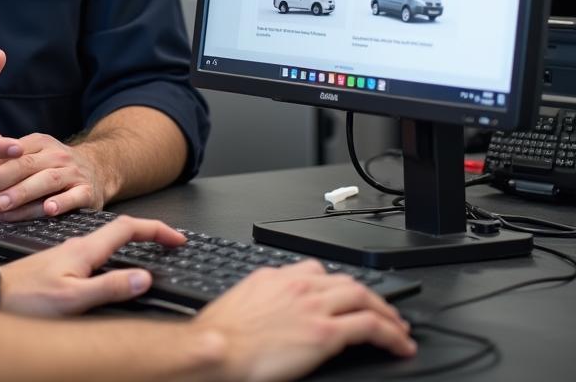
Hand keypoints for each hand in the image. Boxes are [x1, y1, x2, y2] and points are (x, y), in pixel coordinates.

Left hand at [0, 110, 107, 220]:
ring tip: (5, 206)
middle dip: (5, 182)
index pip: (13, 154)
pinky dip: (62, 203)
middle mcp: (56, 154)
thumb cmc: (50, 164)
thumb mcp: (28, 149)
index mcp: (38, 143)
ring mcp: (72, 172)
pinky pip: (75, 196)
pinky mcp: (87, 190)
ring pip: (48, 181)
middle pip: (28, 166)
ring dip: (25, 194)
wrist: (97, 169)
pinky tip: (48, 209)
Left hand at [0, 214, 184, 315]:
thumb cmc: (25, 299)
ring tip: (150, 245)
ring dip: (132, 238)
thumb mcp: (71, 299)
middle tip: (171, 241)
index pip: (128, 228)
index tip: (178, 238)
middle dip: (149, 231)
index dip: (156, 230)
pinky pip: (95, 248)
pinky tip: (112, 259)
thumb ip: (108, 287)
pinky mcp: (59, 262)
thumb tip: (143, 278)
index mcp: (84, 249)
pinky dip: (114, 249)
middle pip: (120, 229)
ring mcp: (67, 252)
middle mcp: (77, 245)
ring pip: (106, 237)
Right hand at [193, 259, 415, 380]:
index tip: (345, 296)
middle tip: (384, 312)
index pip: (315, 270)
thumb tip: (268, 317)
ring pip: (363, 297)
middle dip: (369, 297)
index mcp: (274, 277)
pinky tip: (400, 345)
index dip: (337, 284)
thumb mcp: (239, 306)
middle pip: (345, 281)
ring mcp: (313, 306)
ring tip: (399, 329)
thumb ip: (261, 304)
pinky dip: (390, 334)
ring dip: (386, 312)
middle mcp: (297, 285)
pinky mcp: (325, 332)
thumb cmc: (220, 336)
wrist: (218, 347)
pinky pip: (369, 326)